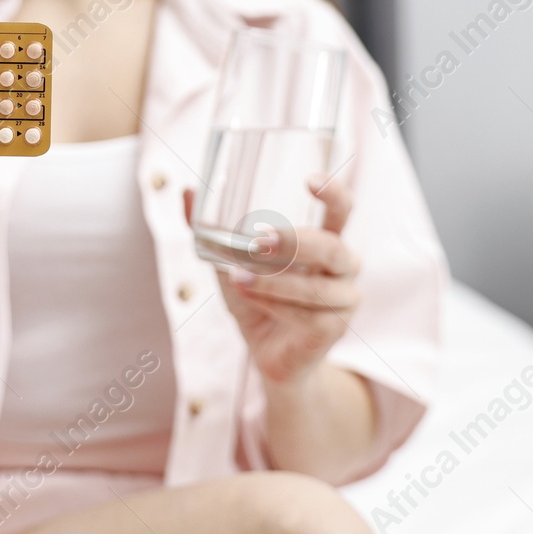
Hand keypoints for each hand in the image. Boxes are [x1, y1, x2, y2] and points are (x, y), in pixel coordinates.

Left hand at [183, 173, 361, 384]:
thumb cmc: (258, 298)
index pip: (342, 211)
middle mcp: (344, 267)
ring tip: (238, 277)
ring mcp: (344, 300)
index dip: (334, 194)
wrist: (268, 353)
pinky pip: (306, 316)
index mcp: (327, 241)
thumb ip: (214, 229)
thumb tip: (188, 191)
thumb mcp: (233, 260)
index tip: (311, 179)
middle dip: (295, 243)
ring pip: (314, 287)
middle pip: (331, 248)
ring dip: (273, 282)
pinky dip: (274, 305)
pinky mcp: (334, 330)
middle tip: (259, 241)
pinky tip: (250, 298)